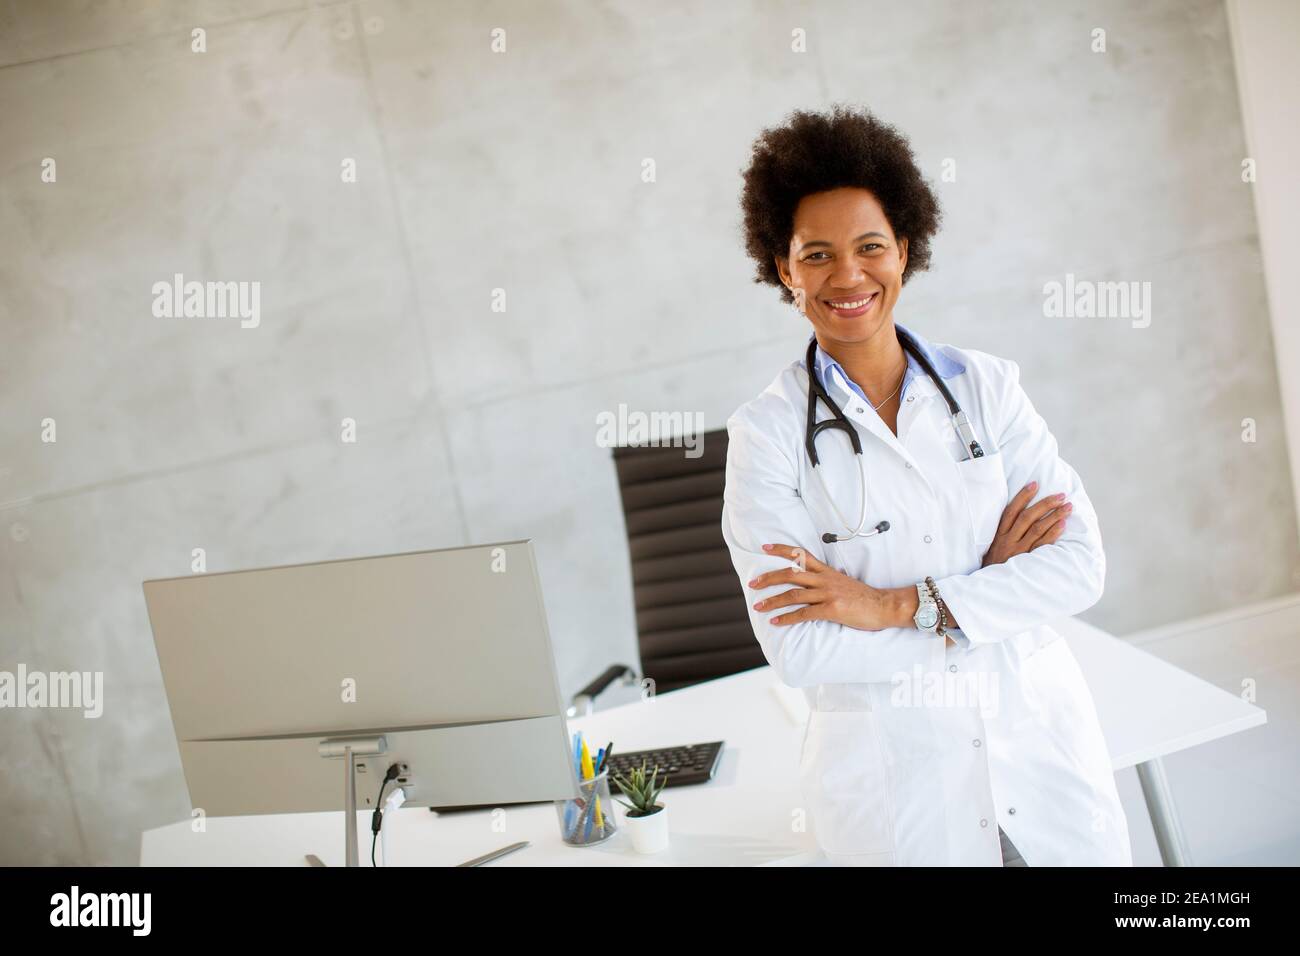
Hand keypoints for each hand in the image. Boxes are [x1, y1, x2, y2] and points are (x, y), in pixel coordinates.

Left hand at [747, 543, 894, 629]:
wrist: (884, 606)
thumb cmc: (864, 597)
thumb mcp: (844, 582)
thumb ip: (828, 581)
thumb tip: (815, 582)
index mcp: (827, 571)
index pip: (801, 555)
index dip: (782, 550)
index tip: (765, 547)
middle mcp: (825, 579)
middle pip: (790, 574)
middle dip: (769, 578)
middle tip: (753, 583)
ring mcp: (828, 594)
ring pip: (793, 594)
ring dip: (772, 601)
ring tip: (758, 606)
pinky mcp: (832, 609)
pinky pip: (804, 613)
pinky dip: (787, 618)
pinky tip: (776, 621)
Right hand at [982, 480, 1070, 567]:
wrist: (989, 587)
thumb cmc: (993, 565)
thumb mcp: (991, 546)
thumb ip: (1003, 532)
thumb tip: (1016, 514)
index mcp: (998, 534)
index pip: (1011, 510)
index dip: (1022, 496)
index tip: (1035, 483)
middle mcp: (1008, 540)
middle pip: (1027, 517)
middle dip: (1045, 504)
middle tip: (1061, 495)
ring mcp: (1018, 551)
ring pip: (1037, 529)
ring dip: (1054, 516)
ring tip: (1068, 507)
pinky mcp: (1027, 562)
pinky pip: (1042, 545)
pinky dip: (1053, 533)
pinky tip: (1063, 524)